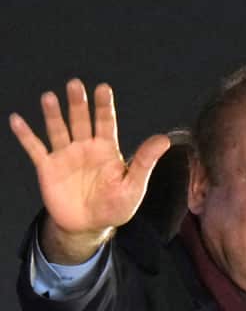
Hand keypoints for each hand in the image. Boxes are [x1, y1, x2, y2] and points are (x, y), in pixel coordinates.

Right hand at [9, 79, 169, 263]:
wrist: (89, 226)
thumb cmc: (115, 206)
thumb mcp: (134, 185)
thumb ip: (144, 161)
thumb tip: (164, 139)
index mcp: (106, 150)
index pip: (105, 122)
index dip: (104, 106)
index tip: (103, 88)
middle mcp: (85, 147)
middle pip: (80, 120)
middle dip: (77, 103)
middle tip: (75, 84)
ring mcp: (65, 156)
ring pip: (58, 129)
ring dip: (53, 114)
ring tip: (49, 97)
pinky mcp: (47, 167)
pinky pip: (35, 148)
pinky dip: (25, 135)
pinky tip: (17, 120)